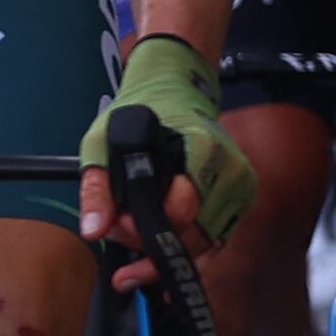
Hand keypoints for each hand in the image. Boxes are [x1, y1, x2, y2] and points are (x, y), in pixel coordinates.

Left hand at [85, 32, 253, 254]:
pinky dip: (184, 242)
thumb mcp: (103, 143)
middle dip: (150, 242)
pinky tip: (157, 234)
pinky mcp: (242, 199)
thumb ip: (98, 190)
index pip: (180, 212)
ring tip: (134, 227)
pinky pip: (213, 237)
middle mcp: (231, 172)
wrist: (177, 90)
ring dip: (165, 245)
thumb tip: (94, 230)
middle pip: (193, 235)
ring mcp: (241, 187)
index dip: (145, 227)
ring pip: (203, 243)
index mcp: (205, 151)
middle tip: (118, 228)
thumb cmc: (141, 112)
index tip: (117, 223)